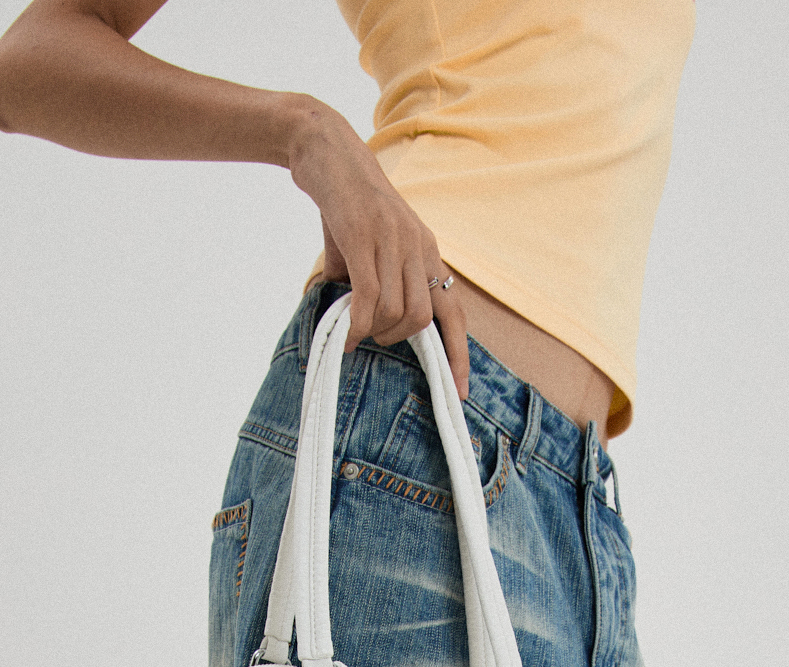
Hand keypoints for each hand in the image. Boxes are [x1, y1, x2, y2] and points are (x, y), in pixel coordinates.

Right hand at [287, 102, 468, 398]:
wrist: (328, 152)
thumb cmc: (347, 204)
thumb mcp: (371, 246)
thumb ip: (374, 282)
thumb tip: (360, 323)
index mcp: (427, 251)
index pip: (454, 312)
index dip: (459, 355)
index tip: (460, 393)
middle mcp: (417, 247)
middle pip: (422, 319)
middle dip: (398, 340)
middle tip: (375, 337)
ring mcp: (392, 242)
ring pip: (396, 311)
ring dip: (375, 332)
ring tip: (356, 329)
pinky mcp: (364, 238)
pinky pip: (369, 298)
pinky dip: (359, 325)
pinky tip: (346, 334)